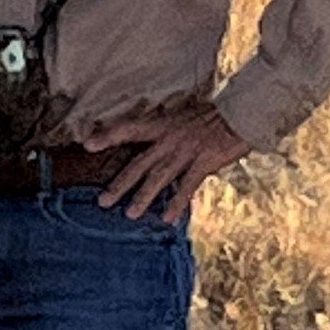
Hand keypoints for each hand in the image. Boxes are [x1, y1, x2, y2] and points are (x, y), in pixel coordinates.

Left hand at [84, 100, 250, 224]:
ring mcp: (186, 151)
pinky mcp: (204, 162)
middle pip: (139, 163)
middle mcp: (170, 138)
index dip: (108, 135)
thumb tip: (157, 147)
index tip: (87, 145)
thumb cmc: (216, 115)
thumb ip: (169, 133)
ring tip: (130, 214)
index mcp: (164, 125)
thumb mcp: (185, 118)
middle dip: (120, 183)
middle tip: (102, 202)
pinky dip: (177, 203)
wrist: (243, 111)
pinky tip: (168, 219)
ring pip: (159, 177)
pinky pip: (187, 186)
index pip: (130, 128)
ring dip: (143, 197)